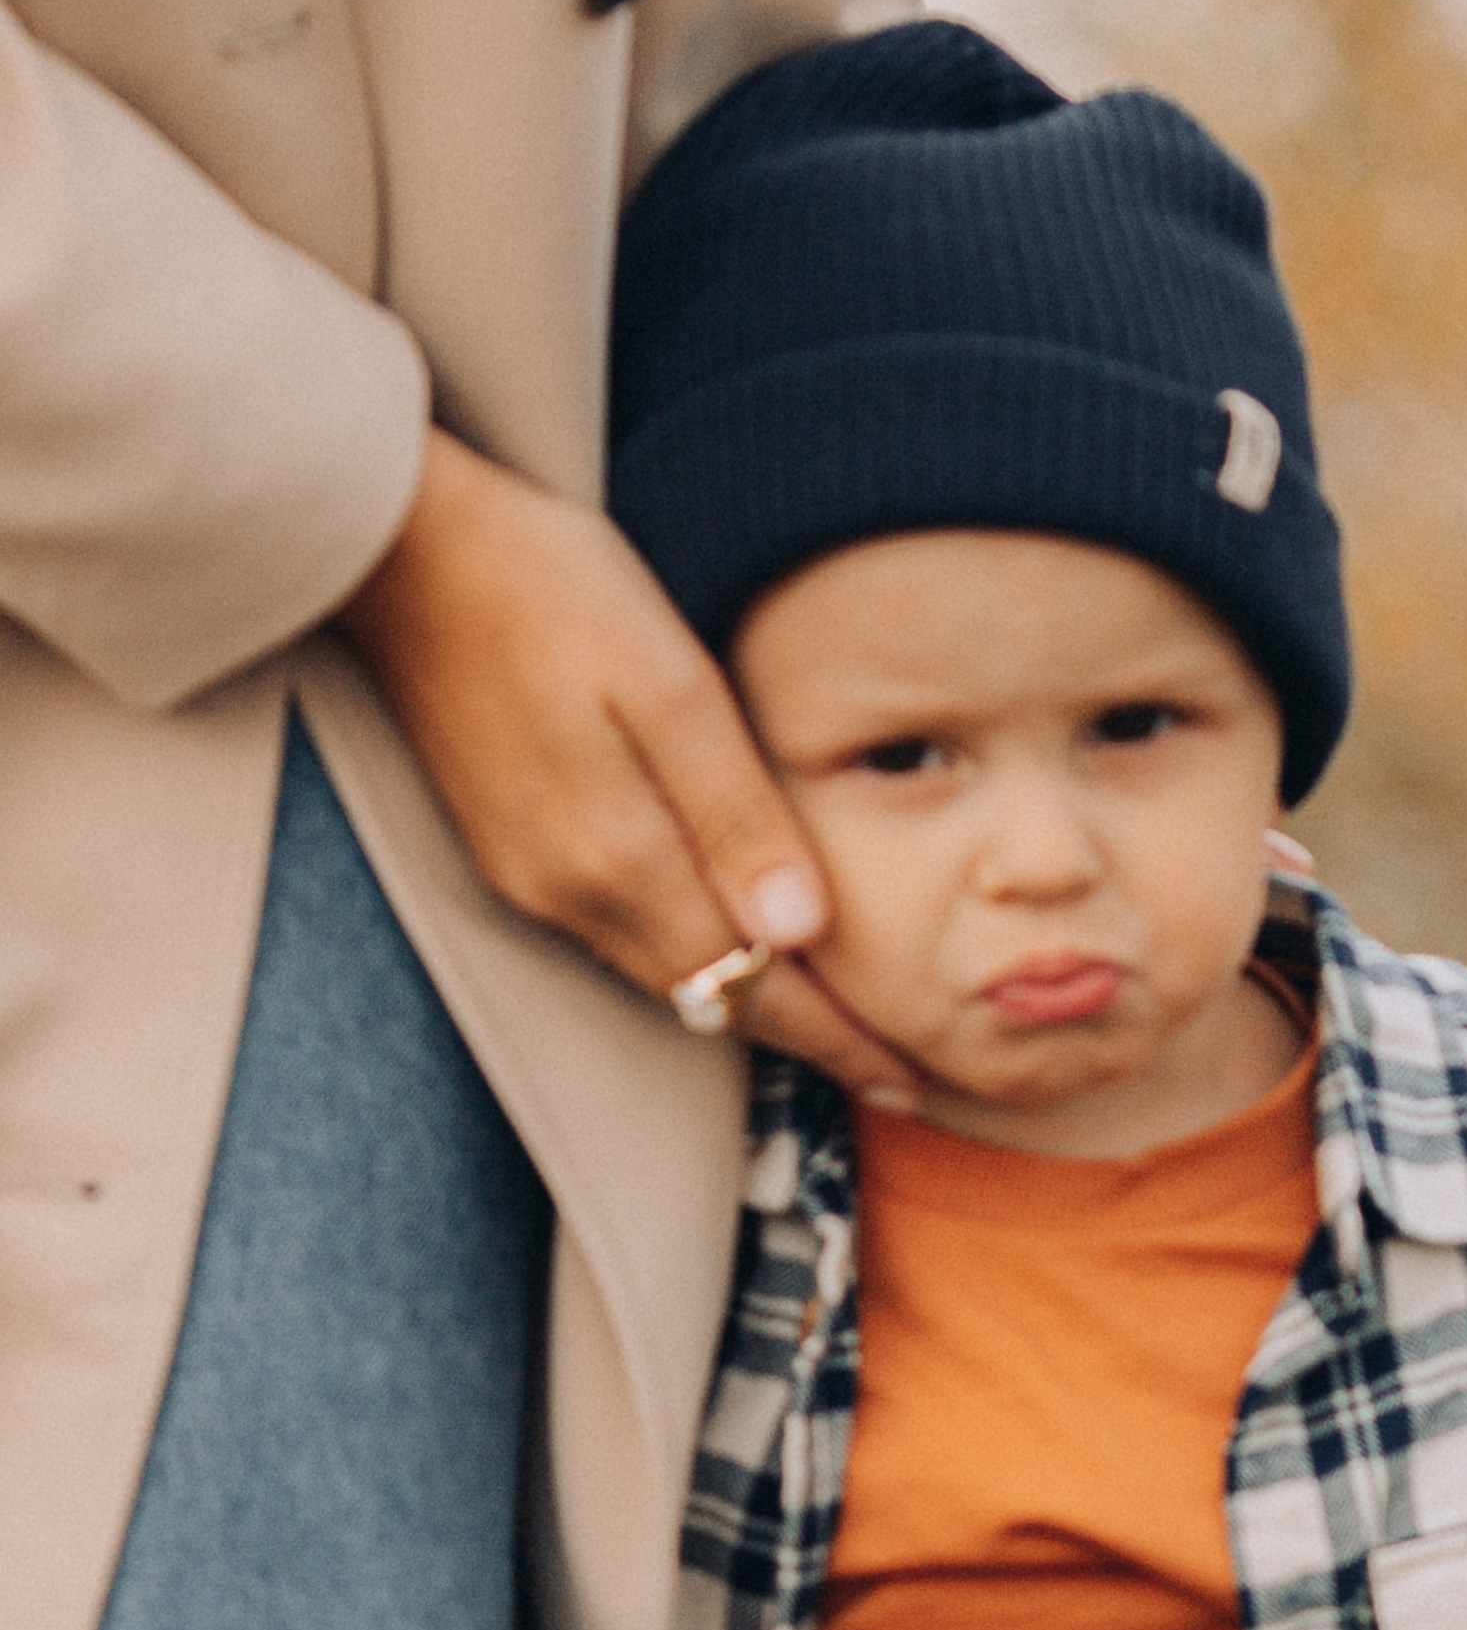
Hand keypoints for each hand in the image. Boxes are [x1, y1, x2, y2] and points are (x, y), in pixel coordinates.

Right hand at [337, 429, 918, 1101]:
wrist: (398, 549)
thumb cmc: (550, 587)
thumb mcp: (667, 681)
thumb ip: (733, 813)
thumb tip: (799, 933)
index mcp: (620, 858)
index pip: (751, 987)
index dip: (833, 1039)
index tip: (906, 1080)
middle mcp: (569, 892)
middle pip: (708, 999)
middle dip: (803, 1037)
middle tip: (889, 1070)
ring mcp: (530, 876)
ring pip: (661, 975)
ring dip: (742, 1005)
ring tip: (828, 1023)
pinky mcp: (508, 848)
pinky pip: (618, 936)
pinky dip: (687, 959)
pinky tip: (725, 943)